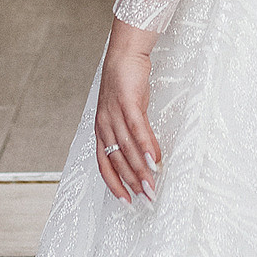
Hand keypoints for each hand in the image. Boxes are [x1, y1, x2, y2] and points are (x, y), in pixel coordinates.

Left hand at [96, 21, 160, 202]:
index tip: (126, 201)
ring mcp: (114, 114)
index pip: (104, 164)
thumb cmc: (126, 85)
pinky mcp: (127, 102)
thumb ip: (131, 134)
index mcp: (101, 130)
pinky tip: (155, 158)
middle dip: (133, 182)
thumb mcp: (126, 113)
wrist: (124, 54)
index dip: (114, 184)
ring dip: (141, 169)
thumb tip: (145, 157)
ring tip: (153, 184)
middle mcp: (104, 125)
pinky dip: (146, 145)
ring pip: (127, 148)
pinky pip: (136, 128)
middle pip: (117, 160)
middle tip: (147, 198)